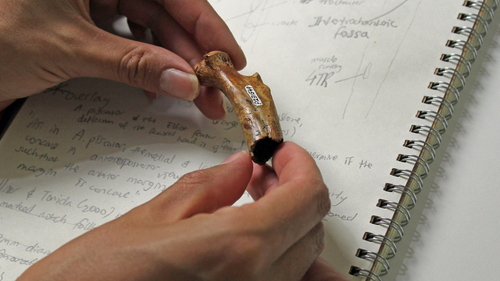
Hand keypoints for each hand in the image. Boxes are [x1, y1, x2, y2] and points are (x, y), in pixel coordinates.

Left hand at [0, 0, 244, 118]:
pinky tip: (156, 88)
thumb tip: (183, 80)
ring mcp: (95, 0)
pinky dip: (145, 67)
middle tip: (214, 91)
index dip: (206, 26)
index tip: (229, 58)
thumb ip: (132, 63)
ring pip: (151, 30)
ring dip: (173, 65)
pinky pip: (129, 41)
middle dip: (192, 56)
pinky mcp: (88, 21)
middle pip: (165, 14)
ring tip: (192, 97)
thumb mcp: (70, 48)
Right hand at [17, 142, 347, 280]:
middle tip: (262, 175)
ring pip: (302, 261)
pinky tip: (265, 246)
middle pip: (311, 229)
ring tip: (257, 205)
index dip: (301, 167)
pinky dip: (285, 261)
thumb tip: (238, 168)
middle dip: (294, 192)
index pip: (307, 199)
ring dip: (291, 225)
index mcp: (238, 249)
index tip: (282, 154)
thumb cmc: (91, 280)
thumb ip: (206, 189)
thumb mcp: (149, 220)